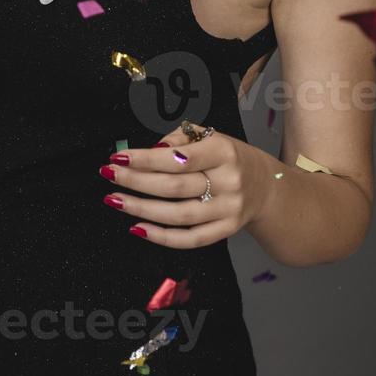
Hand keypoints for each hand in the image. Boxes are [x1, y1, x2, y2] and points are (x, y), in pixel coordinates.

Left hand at [98, 126, 275, 247]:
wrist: (268, 188)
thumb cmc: (229, 158)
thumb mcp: (211, 137)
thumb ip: (180, 139)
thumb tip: (152, 149)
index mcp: (223, 153)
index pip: (178, 158)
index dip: (145, 159)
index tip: (118, 157)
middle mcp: (228, 182)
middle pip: (174, 186)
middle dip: (135, 181)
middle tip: (107, 174)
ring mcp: (228, 210)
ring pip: (178, 214)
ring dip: (141, 209)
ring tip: (114, 200)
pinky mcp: (226, 231)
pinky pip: (191, 239)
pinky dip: (162, 237)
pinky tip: (137, 228)